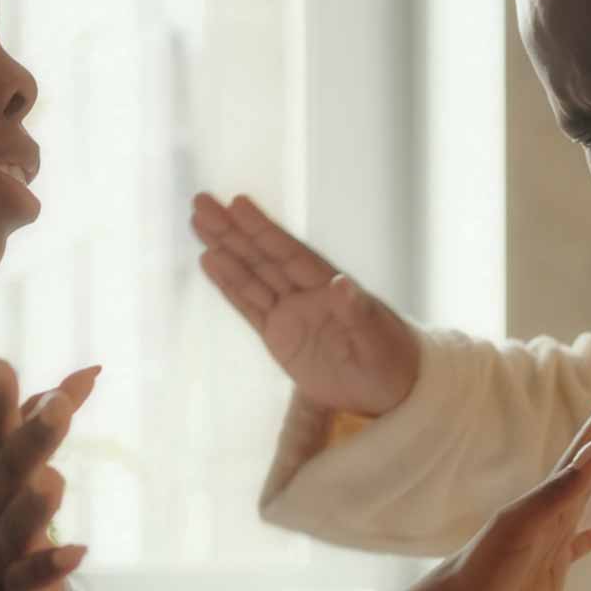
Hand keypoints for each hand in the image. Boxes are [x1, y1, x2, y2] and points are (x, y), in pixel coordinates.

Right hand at [0, 360, 96, 590]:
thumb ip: (17, 439)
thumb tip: (49, 392)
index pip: (6, 430)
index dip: (36, 399)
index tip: (85, 370)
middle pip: (13, 467)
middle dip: (33, 434)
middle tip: (58, 404)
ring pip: (18, 524)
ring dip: (35, 503)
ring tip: (54, 481)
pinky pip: (30, 578)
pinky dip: (50, 566)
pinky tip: (76, 553)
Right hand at [191, 192, 419, 413]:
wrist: (392, 389)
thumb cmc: (392, 360)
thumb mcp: (377, 340)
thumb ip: (357, 313)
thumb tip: (341, 283)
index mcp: (329, 287)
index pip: (288, 253)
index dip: (262, 228)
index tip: (237, 202)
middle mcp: (305, 293)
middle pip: (262, 257)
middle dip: (231, 230)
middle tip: (201, 201)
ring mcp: (290, 314)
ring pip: (250, 276)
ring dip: (224, 251)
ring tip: (197, 223)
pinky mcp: (279, 337)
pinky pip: (248, 307)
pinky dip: (229, 285)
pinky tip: (210, 262)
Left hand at [432, 378, 590, 590]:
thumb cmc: (485, 569)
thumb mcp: (523, 527)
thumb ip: (559, 491)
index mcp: (546, 498)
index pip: (584, 448)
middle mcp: (551, 511)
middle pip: (588, 461)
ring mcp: (551, 539)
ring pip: (585, 494)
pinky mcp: (551, 570)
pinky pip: (580, 544)